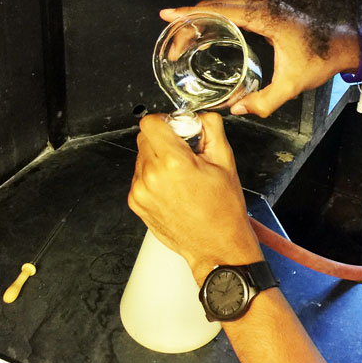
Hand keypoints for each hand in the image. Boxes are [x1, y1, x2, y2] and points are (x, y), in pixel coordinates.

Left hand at [128, 113, 262, 281]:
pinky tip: (173, 189)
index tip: (177, 128)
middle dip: (164, 139)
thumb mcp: (226, 162)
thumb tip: (200, 115)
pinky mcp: (136, 203)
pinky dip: (154, 177)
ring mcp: (140, 191)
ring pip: (142, 157)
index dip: (166, 121)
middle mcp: (151, 176)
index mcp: (173, 162)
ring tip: (181, 176)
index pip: (151, 122)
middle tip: (185, 153)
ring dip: (158, 158)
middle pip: (145, 137)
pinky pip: (140, 177)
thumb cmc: (223, 211)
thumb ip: (211, 128)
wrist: (217, 247)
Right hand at [160, 0, 358, 117]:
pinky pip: (231, 7)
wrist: (342, 44)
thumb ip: (265, 101)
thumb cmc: (319, 59)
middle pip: (213, 5)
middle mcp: (260, 4)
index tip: (167, 15)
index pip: (218, 11)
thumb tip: (239, 109)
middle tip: (171, 39)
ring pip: (221, 4)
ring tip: (181, 36)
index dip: (189, 14)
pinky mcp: (265, 7)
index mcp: (263, 16)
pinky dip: (213, 16)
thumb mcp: (291, 85)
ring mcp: (263, 2)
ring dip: (200, 17)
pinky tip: (203, 31)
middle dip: (188, 19)